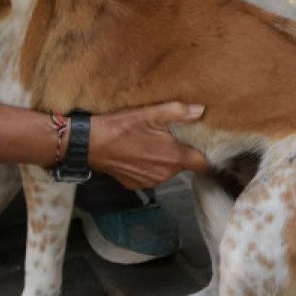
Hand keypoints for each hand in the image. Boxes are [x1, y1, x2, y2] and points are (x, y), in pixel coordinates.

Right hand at [86, 102, 208, 189]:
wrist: (89, 144)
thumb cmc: (122, 127)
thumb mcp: (150, 113)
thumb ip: (178, 111)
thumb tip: (201, 110)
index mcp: (174, 158)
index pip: (203, 164)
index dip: (206, 154)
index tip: (204, 144)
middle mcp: (165, 175)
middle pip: (183, 165)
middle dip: (180, 152)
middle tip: (171, 136)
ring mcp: (149, 182)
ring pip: (166, 171)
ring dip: (163, 160)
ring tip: (152, 143)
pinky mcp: (134, 184)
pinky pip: (149, 176)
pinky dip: (147, 166)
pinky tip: (138, 153)